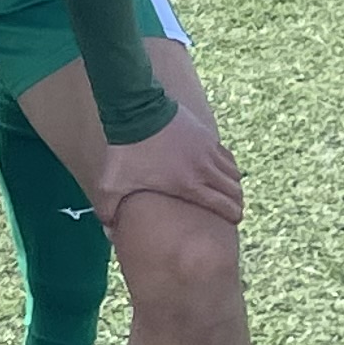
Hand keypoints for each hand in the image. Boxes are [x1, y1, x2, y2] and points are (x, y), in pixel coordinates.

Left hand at [97, 105, 244, 228]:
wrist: (136, 112)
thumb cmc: (125, 151)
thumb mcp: (112, 184)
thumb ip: (108, 210)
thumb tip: (108, 232)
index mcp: (189, 185)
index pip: (226, 206)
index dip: (233, 216)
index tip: (232, 220)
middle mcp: (205, 169)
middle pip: (235, 191)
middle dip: (236, 203)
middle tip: (230, 209)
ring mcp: (208, 151)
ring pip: (234, 174)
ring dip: (233, 185)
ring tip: (225, 192)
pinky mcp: (206, 136)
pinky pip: (227, 157)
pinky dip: (228, 166)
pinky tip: (219, 171)